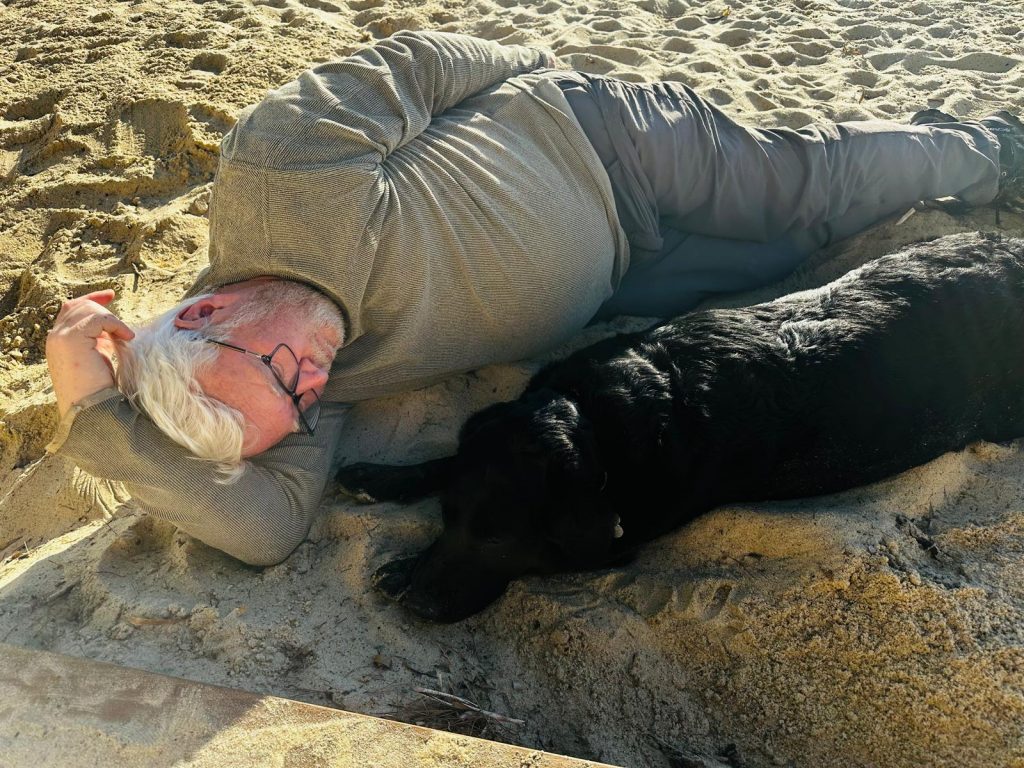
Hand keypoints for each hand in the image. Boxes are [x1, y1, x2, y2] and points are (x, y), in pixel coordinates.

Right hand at [46, 289, 134, 417]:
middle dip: (104, 308)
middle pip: (79, 306)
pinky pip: (98, 318)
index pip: (71, 309)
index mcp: (58, 341)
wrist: (92, 409)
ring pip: (88, 310)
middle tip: (124, 327)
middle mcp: (54, 337)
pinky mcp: (71, 339)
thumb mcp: (98, 359)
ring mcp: (60, 336)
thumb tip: (111, 330)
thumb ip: (97, 341)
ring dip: (112, 320)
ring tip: (126, 338)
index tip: (110, 295)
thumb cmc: (99, 389)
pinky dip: (115, 324)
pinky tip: (127, 338)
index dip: (91, 299)